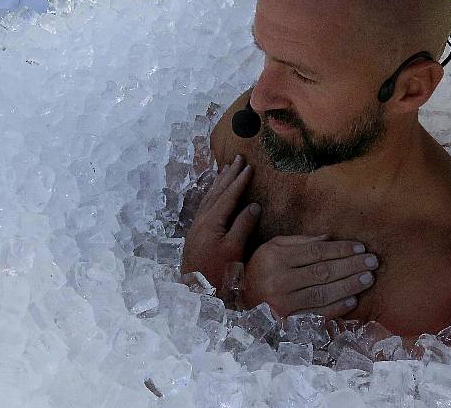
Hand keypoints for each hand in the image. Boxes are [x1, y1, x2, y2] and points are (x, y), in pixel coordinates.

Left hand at [181, 155, 258, 288]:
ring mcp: (196, 227)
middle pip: (216, 192)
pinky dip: (212, 195)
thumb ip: (243, 225)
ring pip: (209, 198)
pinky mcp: (196, 235)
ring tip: (226, 170)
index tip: (250, 166)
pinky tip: (214, 195)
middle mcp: (201, 220)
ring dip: (219, 183)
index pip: (228, 195)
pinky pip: (205, 206)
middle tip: (238, 159)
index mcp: (211, 221)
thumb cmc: (217, 273)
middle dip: (228, 175)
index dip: (239, 181)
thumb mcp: (234, 249)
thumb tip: (254, 205)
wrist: (196, 292)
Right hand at [243, 235, 377, 317]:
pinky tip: (353, 300)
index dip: (340, 249)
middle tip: (373, 262)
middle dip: (351, 266)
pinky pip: (317, 314)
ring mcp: (284, 303)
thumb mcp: (272, 248)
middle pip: (323, 272)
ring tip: (368, 278)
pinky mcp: (288, 321)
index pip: (316, 252)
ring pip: (323, 293)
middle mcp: (279, 280)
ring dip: (349, 286)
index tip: (360, 247)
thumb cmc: (260, 268)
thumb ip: (299, 241)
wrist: (241, 300)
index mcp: (275, 258)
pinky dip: (337, 308)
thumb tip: (329, 238)